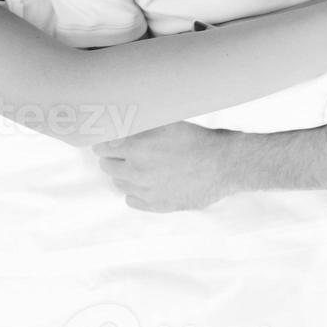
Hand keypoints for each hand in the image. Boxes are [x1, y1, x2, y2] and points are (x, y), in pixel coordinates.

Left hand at [93, 122, 238, 211]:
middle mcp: (137, 170)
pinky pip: (131, 200)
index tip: (107, 140)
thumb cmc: (198, 139)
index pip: (102, 146)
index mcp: (138, 146)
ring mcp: (146, 190)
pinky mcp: (156, 205)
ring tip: (142, 165)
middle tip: (125, 151)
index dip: (103, 141)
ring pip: (119, 183)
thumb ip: (140, 123)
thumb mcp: (168, 122)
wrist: (224, 165)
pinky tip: (149, 182)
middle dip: (112, 157)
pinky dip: (136, 191)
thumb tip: (120, 120)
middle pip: (106, 165)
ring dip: (124, 174)